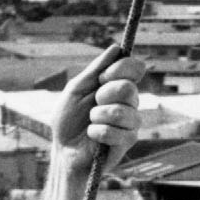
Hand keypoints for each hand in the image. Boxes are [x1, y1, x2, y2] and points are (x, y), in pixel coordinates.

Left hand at [51, 44, 146, 171]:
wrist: (64, 150)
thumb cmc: (68, 120)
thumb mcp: (77, 89)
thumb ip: (95, 70)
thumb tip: (116, 49)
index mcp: (118, 87)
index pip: (136, 68)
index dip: (121, 68)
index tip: (102, 77)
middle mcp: (129, 103)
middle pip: (129, 88)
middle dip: (105, 94)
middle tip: (94, 103)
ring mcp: (130, 123)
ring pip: (123, 111)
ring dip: (98, 115)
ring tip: (90, 122)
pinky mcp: (127, 143)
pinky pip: (115, 131)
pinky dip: (97, 132)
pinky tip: (92, 136)